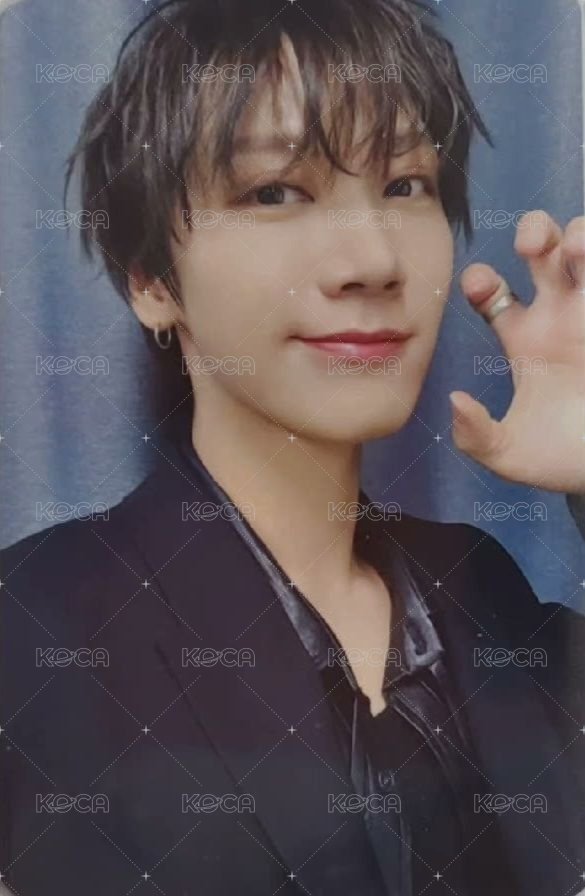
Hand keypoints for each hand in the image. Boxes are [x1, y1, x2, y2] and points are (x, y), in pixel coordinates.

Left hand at [451, 211, 584, 493]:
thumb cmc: (558, 460)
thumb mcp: (507, 454)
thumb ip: (475, 435)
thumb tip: (455, 400)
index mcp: (524, 338)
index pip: (492, 291)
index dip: (479, 280)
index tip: (479, 287)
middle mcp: (559, 317)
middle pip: (543, 250)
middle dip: (536, 232)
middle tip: (532, 249)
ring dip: (581, 235)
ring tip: (580, 253)